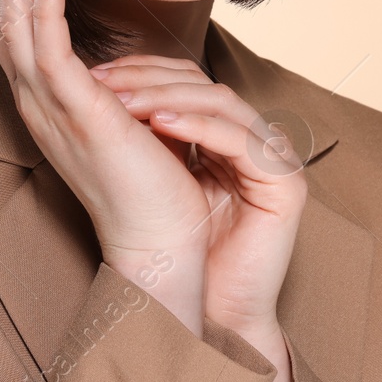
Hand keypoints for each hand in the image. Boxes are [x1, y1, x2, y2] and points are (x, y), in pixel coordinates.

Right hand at [0, 0, 211, 332]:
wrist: (163, 248)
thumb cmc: (155, 186)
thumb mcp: (127, 120)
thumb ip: (113, 87)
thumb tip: (119, 62)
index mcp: (48, 99)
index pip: (17, 20)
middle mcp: (37, 100)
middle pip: (4, 9)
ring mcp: (50, 108)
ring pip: (15, 22)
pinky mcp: (76, 117)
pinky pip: (46, 54)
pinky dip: (41, 10)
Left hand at [91, 56, 307, 381]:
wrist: (208, 310)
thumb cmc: (180, 250)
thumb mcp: (158, 176)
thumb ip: (150, 134)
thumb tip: (98, 89)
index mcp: (227, 134)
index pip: (188, 80)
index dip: (143, 71)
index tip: (94, 74)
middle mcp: (256, 140)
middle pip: (204, 85)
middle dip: (149, 79)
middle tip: (102, 82)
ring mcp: (277, 160)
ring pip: (222, 103)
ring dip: (168, 97)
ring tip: (123, 102)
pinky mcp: (287, 185)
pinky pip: (242, 141)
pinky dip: (199, 127)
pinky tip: (160, 124)